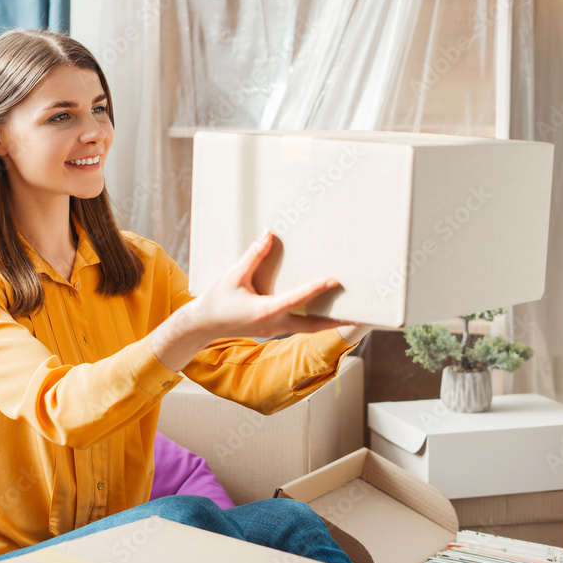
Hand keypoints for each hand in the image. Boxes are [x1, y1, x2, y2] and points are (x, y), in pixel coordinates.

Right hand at [183, 229, 353, 339]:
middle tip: (360, 315)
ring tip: (349, 314)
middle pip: (313, 326)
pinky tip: (323, 311)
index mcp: (265, 310)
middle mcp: (274, 323)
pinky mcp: (272, 328)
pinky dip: (314, 320)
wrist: (202, 326)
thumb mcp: (233, 276)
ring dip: (328, 322)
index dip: (314, 289)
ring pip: (308, 328)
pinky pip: (298, 325)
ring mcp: (274, 329)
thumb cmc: (216, 301)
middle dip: (337, 321)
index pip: (296, 299)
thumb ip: (252, 255)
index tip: (333, 280)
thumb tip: (269, 233)